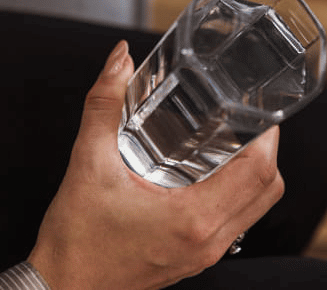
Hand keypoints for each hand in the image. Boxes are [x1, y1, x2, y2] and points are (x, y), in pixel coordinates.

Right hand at [27, 40, 283, 289]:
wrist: (58, 288)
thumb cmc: (74, 240)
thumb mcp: (87, 163)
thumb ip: (103, 105)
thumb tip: (119, 60)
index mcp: (192, 219)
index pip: (259, 173)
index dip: (268, 135)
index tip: (259, 107)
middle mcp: (207, 242)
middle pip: (268, 191)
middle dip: (265, 150)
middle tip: (246, 117)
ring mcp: (204, 255)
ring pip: (255, 209)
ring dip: (253, 173)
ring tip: (230, 139)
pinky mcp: (194, 259)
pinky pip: (234, 223)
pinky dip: (235, 194)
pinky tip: (206, 173)